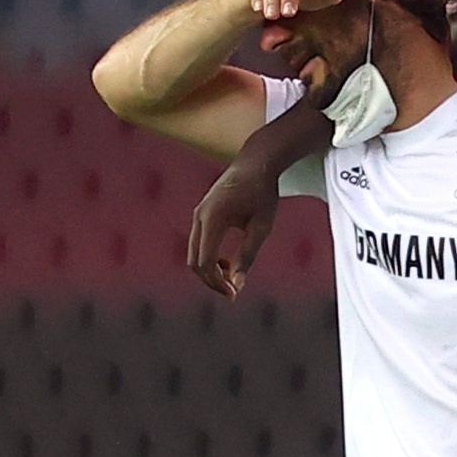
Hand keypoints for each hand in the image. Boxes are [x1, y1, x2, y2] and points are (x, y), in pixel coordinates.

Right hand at [187, 157, 281, 297]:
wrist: (255, 163)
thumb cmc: (262, 193)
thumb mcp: (261, 227)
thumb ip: (248, 256)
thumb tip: (237, 284)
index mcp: (214, 218)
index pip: (206, 261)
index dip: (217, 282)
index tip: (234, 293)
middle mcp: (200, 216)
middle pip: (194, 262)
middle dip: (211, 280)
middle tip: (232, 291)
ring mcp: (198, 215)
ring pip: (193, 254)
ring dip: (209, 270)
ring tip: (231, 276)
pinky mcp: (201, 215)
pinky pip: (198, 244)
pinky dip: (208, 259)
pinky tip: (226, 262)